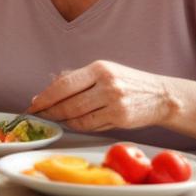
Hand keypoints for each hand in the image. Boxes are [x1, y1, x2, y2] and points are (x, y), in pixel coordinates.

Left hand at [27, 61, 177, 131]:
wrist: (162, 96)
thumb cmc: (128, 83)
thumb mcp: (104, 72)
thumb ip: (78, 79)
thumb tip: (48, 90)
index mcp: (99, 68)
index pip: (64, 84)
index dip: (45, 96)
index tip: (33, 104)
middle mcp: (107, 84)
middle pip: (68, 103)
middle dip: (49, 111)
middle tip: (39, 115)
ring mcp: (114, 102)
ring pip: (77, 116)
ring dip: (62, 120)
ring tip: (55, 119)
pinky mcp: (120, 118)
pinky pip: (90, 126)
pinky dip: (78, 126)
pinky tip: (73, 123)